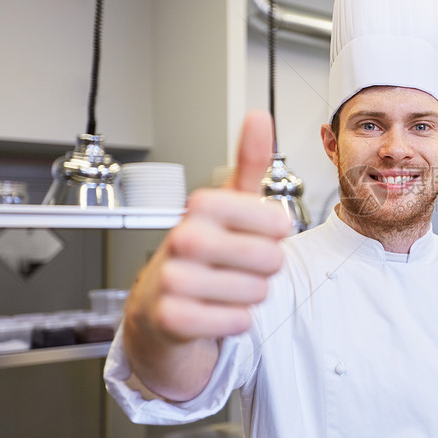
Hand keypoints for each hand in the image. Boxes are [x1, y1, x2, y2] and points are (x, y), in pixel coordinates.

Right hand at [125, 110, 290, 346]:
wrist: (159, 305)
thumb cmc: (202, 249)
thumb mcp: (228, 203)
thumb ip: (249, 162)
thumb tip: (259, 116)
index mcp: (201, 205)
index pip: (278, 223)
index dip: (277, 234)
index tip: (256, 233)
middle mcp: (182, 237)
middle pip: (272, 260)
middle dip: (265, 268)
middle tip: (237, 265)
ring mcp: (174, 278)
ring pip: (257, 292)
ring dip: (250, 295)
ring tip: (223, 286)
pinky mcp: (174, 318)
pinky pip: (238, 321)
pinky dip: (235, 321)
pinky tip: (214, 309)